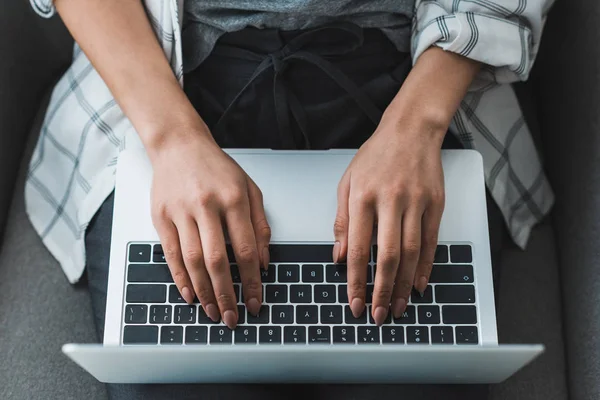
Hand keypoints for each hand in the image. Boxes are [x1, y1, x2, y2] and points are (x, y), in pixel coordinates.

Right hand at [149, 127, 270, 328]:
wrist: (179, 145)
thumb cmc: (217, 168)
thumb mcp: (249, 188)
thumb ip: (260, 224)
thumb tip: (265, 261)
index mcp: (234, 198)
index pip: (246, 249)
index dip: (252, 281)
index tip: (255, 301)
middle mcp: (207, 205)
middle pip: (217, 260)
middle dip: (226, 294)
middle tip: (232, 317)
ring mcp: (181, 211)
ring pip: (193, 261)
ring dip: (204, 291)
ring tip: (212, 311)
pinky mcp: (161, 216)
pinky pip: (171, 254)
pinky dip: (180, 278)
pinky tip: (190, 294)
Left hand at [333, 114, 445, 325]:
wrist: (411, 130)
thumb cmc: (375, 156)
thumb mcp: (347, 183)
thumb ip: (342, 221)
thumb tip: (340, 257)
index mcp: (363, 197)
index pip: (359, 248)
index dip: (356, 280)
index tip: (354, 301)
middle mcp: (391, 201)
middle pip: (388, 256)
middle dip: (381, 290)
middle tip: (377, 314)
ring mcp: (416, 203)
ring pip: (411, 253)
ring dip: (403, 285)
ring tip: (397, 307)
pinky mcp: (435, 204)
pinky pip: (431, 242)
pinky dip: (425, 267)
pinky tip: (418, 284)